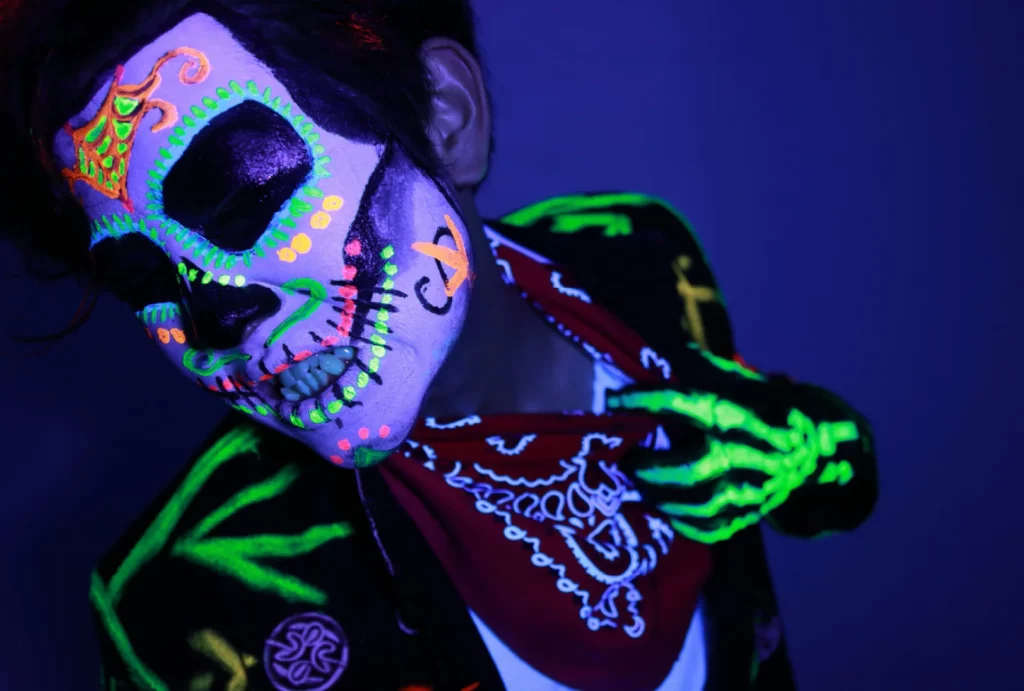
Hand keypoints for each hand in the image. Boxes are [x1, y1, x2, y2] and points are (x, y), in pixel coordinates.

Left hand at [607, 382, 865, 542]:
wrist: (814, 450)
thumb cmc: (765, 406)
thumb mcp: (739, 380)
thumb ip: (700, 368)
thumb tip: (660, 350)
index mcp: (734, 414)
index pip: (680, 405)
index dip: (641, 402)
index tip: (611, 400)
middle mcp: (742, 454)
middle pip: (687, 471)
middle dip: (647, 468)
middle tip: (625, 458)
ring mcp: (748, 491)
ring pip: (694, 505)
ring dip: (657, 495)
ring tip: (638, 481)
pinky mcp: (747, 516)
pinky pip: (706, 526)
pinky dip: (679, 519)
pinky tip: (662, 505)